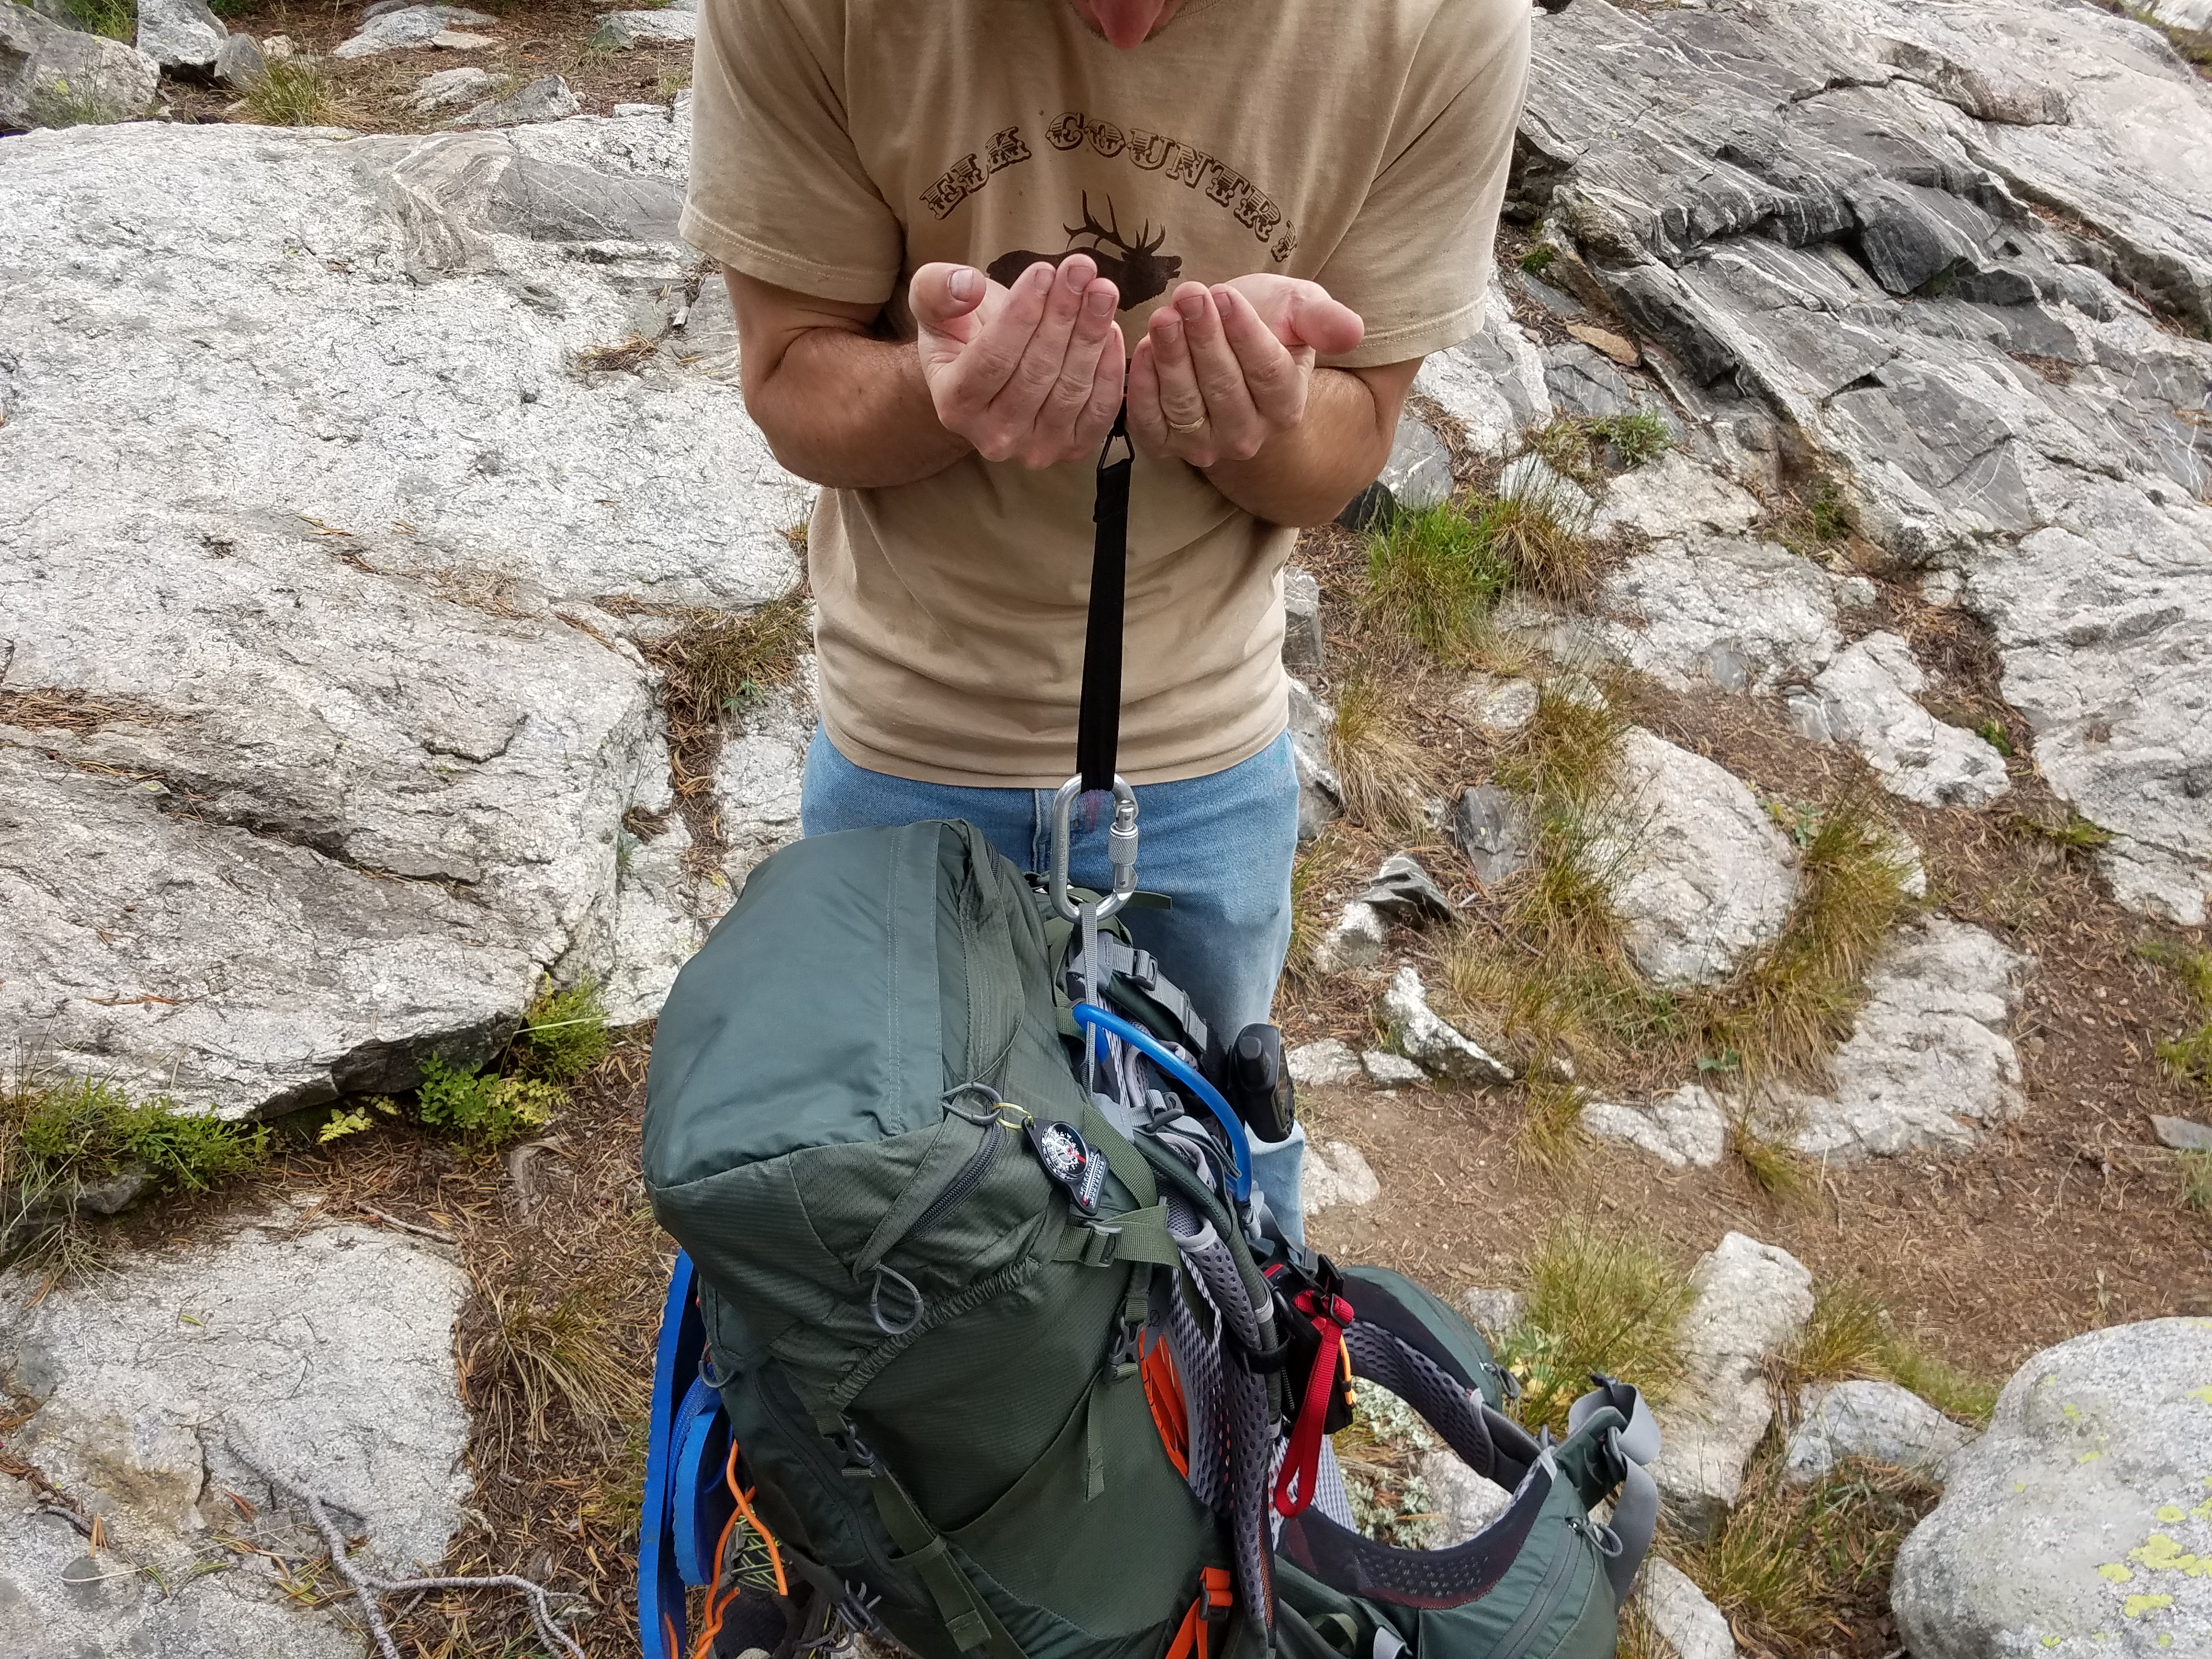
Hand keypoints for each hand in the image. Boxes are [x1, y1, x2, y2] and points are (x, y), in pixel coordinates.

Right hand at [910, 256, 1127, 466]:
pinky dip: (1111, 371)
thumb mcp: (933, 301)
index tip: (1043, 271)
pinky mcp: (1072, 448)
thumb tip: (966, 285)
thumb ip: (937, 289)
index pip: (993, 358)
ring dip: (1090, 335)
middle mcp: (993, 437)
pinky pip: (1100, 411)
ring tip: (1102, 289)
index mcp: (954, 404)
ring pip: (1071, 389)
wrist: (985, 370)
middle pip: (1037, 372)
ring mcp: (1035, 448)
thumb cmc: (960, 331)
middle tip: (1081, 270)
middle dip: (1063, 315)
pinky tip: (1112, 329)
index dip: (1022, 313)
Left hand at [1127, 277, 1364, 466]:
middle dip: (1204, 338)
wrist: (1225, 341)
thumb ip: (1323, 320)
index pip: (1268, 373)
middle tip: (1189, 295)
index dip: (1245, 334)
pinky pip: (1149, 422)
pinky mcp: (1165, 445)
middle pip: (1224, 388)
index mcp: (1287, 405)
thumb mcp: (1300, 309)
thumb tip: (1353, 331)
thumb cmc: (1267, 320)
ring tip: (1164, 316)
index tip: (1225, 295)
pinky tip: (1140, 348)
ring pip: (1185, 404)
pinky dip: (1142, 386)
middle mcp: (1248, 436)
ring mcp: (1205, 446)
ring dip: (1171, 357)